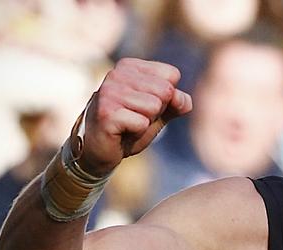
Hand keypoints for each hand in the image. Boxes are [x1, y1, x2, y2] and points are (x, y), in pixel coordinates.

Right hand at [78, 58, 191, 175]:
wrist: (99, 150)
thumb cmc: (129, 127)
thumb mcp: (159, 112)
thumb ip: (176, 102)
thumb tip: (183, 100)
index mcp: (130, 66)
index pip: (172, 75)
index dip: (166, 98)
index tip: (145, 106)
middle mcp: (117, 74)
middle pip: (165, 91)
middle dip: (157, 111)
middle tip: (136, 117)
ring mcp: (109, 92)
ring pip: (154, 106)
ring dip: (145, 122)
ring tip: (128, 124)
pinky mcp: (106, 112)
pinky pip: (142, 123)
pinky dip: (137, 132)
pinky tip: (120, 131)